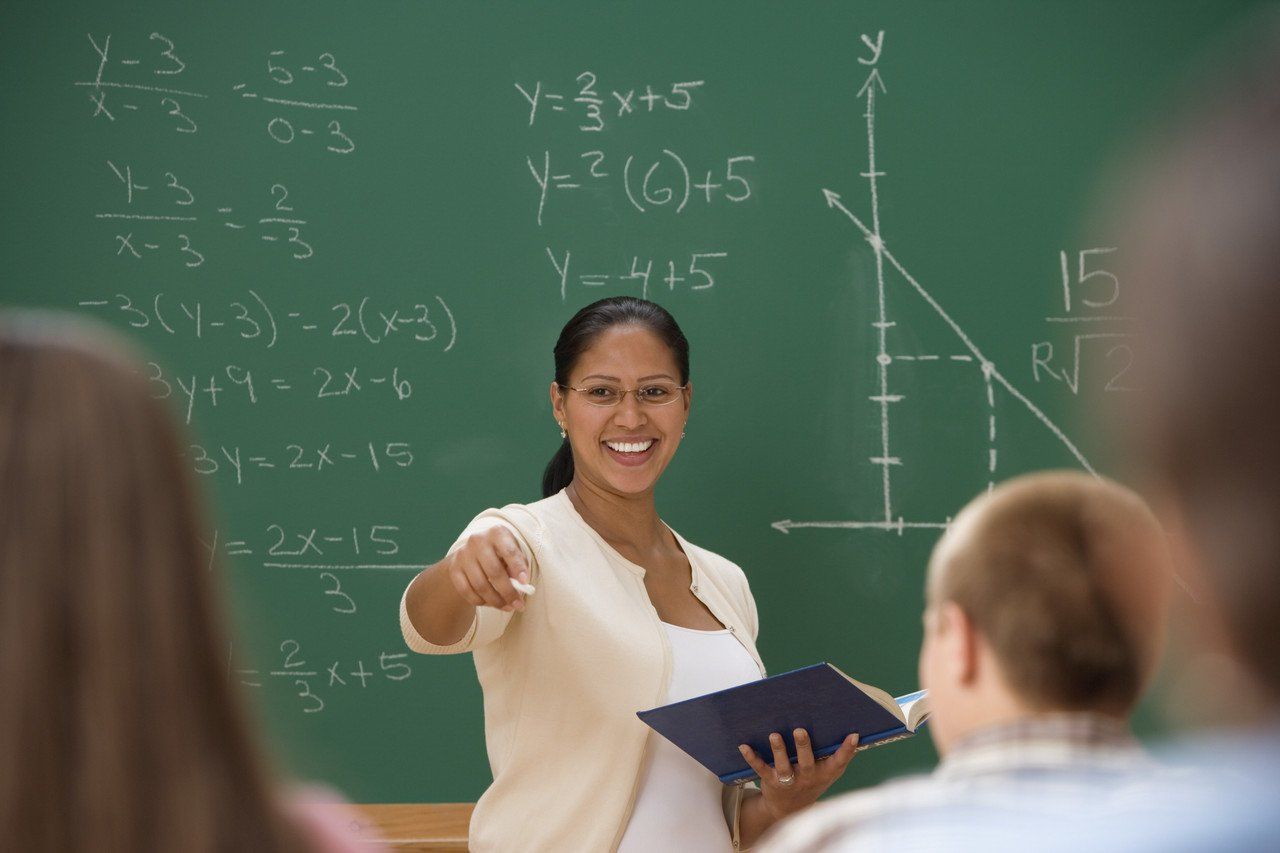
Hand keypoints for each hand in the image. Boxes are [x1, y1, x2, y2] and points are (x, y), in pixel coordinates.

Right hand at [445, 526, 529, 612]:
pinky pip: (466, 591)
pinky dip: (480, 601)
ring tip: (507, 607)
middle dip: (508, 592)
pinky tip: (490, 603)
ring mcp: (463, 555)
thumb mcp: (512, 551)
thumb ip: (519, 564)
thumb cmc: (500, 553)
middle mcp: (478, 541)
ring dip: (496, 601)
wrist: (473, 552)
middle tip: (518, 605)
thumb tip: (521, 583)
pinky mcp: (454, 569)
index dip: (518, 568)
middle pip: (494, 572)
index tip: (525, 582)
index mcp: (497, 533)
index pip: (509, 552)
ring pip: (480, 585)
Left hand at [738, 729, 858, 821]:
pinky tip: (743, 746)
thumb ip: (839, 755)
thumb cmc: (812, 781)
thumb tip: (855, 732)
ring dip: (778, 750)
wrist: (788, 808)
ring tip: (774, 735)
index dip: (846, 750)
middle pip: (807, 762)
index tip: (853, 735)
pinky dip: (752, 757)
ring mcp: (788, 780)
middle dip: (803, 746)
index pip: (838, 762)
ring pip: (784, 766)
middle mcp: (807, 777)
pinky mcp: (770, 780)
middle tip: (800, 730)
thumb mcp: (828, 772)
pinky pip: (761, 768)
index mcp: (823, 773)